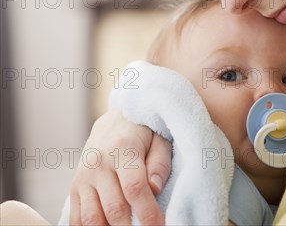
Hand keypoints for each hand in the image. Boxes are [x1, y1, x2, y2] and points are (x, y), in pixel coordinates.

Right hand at [69, 108, 171, 224]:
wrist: (116, 121)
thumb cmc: (144, 132)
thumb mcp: (159, 139)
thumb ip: (159, 163)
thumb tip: (154, 189)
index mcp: (122, 149)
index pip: (134, 188)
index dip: (147, 213)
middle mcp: (97, 163)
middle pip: (113, 208)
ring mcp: (82, 177)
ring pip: (91, 218)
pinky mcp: (74, 187)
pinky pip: (76, 218)